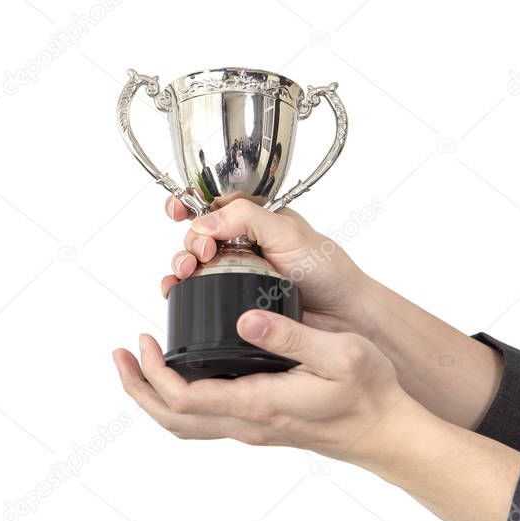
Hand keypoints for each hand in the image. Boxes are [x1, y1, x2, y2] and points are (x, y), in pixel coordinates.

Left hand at [112, 308, 414, 464]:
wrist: (387, 433)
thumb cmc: (369, 394)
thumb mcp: (338, 353)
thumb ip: (290, 334)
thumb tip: (246, 318)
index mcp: (258, 403)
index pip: (184, 399)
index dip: (153, 374)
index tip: (144, 341)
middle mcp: (248, 422)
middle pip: (172, 419)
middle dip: (138, 389)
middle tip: (121, 356)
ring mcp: (253, 428)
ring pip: (186, 424)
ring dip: (155, 397)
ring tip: (140, 364)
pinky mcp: (262, 423)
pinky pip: (206, 419)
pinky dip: (180, 399)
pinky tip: (186, 373)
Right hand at [162, 196, 370, 333]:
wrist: (342, 316)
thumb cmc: (328, 271)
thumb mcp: (288, 232)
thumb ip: (247, 219)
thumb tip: (205, 221)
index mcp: (256, 220)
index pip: (214, 205)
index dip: (191, 205)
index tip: (177, 211)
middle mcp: (243, 245)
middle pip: (198, 236)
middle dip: (190, 240)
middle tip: (202, 252)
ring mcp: (237, 274)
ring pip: (194, 264)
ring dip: (181, 264)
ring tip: (187, 271)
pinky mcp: (234, 302)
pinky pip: (200, 293)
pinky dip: (181, 289)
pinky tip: (177, 289)